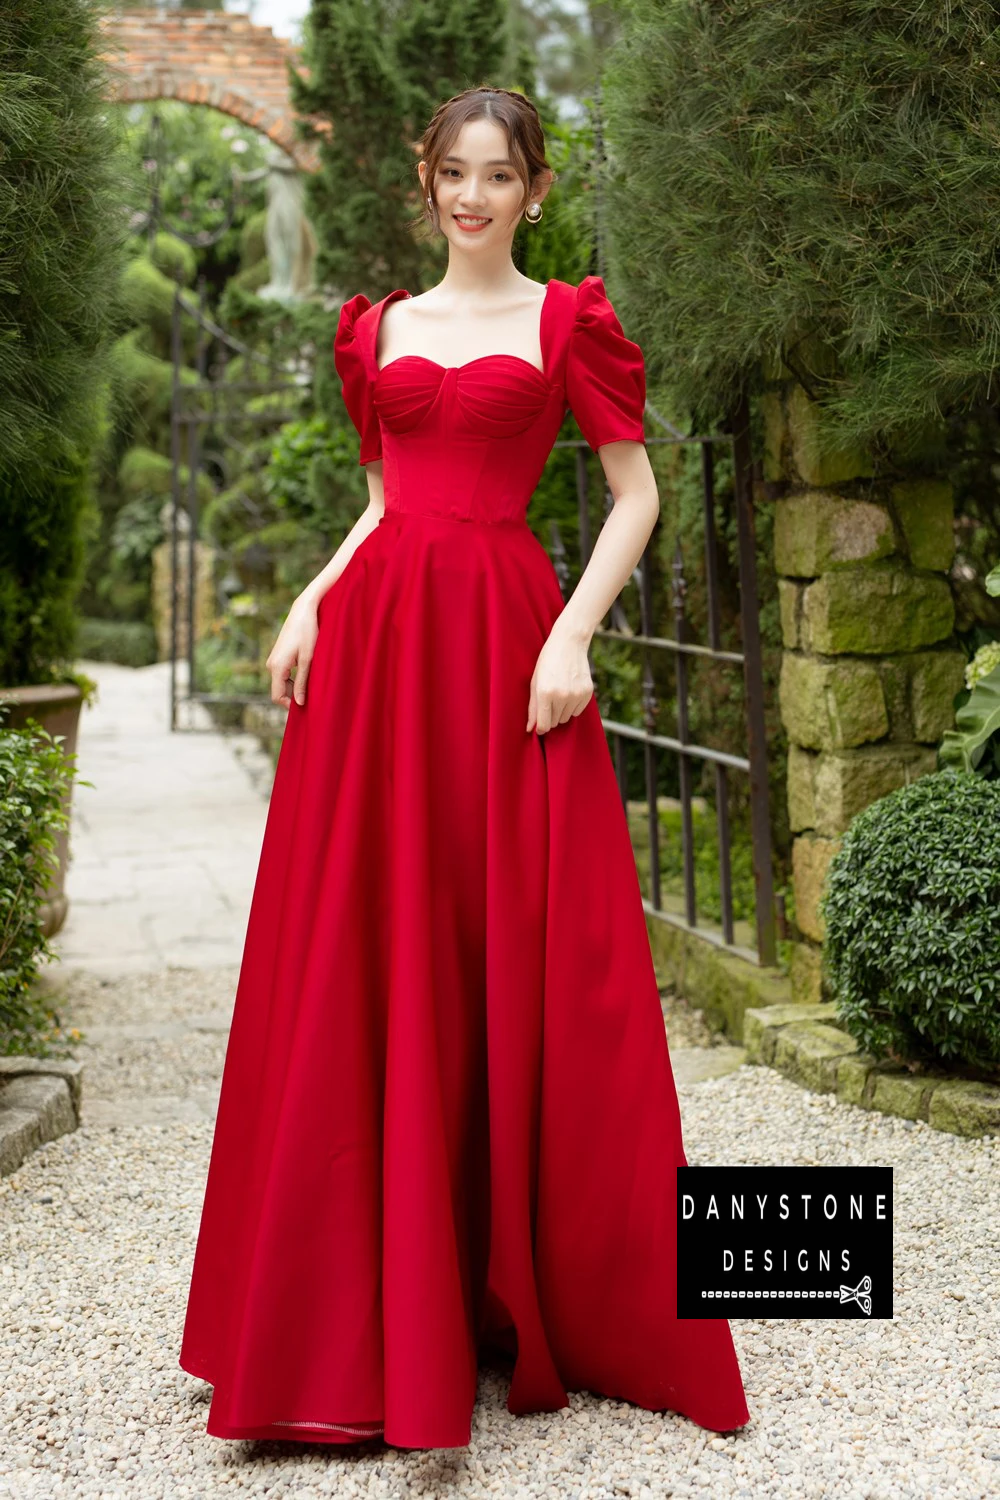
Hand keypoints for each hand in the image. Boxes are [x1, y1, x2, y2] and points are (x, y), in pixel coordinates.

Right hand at [265, 593, 319, 708]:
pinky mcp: (278, 655)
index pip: (277, 696)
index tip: (306, 707)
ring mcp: (273, 660)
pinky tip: (307, 675)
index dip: (290, 706)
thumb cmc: (308, 632)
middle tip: (312, 697)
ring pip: (281, 683)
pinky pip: (283, 674)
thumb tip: (299, 702)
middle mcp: (271, 665)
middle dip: (293, 697)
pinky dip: (293, 679)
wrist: (303, 610)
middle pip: (279, 691)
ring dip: (294, 688)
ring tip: (311, 685)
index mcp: (277, 667)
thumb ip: (302, 682)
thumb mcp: (308, 659)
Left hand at [526, 628, 593, 734]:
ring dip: (561, 711)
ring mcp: (576, 695)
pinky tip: (569, 690)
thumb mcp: (535, 683)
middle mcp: (562, 696)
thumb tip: (531, 729)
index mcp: (545, 693)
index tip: (539, 727)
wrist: (569, 643)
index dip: (540, 728)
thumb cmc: (547, 662)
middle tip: (548, 699)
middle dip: (550, 715)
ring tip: (559, 692)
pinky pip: (577, 712)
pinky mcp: (587, 693)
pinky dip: (572, 706)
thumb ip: (533, 708)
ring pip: (566, 718)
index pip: (544, 725)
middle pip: (555, 722)